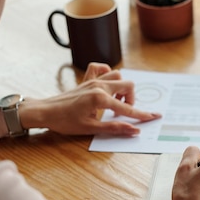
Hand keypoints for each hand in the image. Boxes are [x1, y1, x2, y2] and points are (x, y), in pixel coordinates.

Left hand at [18, 63, 160, 135]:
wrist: (45, 111)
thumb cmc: (65, 122)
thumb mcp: (91, 129)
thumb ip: (115, 128)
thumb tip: (134, 130)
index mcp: (101, 99)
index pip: (127, 108)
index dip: (142, 114)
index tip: (154, 117)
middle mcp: (99, 86)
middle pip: (128, 85)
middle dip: (132, 99)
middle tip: (123, 112)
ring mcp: (93, 80)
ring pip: (118, 76)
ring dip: (122, 88)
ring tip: (115, 102)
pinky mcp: (87, 78)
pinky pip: (102, 68)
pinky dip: (108, 74)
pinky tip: (106, 86)